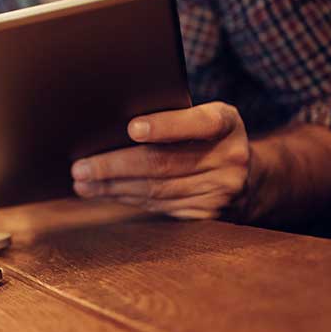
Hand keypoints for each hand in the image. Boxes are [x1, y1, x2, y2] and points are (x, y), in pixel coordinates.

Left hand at [71, 102, 250, 218]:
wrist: (249, 177)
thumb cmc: (208, 137)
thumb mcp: (203, 117)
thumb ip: (173, 116)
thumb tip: (113, 125)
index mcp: (225, 122)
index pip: (197, 123)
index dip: (165, 126)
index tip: (131, 128)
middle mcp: (229, 157)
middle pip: (163, 163)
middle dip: (115, 166)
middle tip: (81, 167)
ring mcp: (220, 190)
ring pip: (156, 190)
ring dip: (112, 188)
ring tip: (83, 183)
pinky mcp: (207, 215)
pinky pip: (158, 207)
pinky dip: (126, 199)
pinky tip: (105, 193)